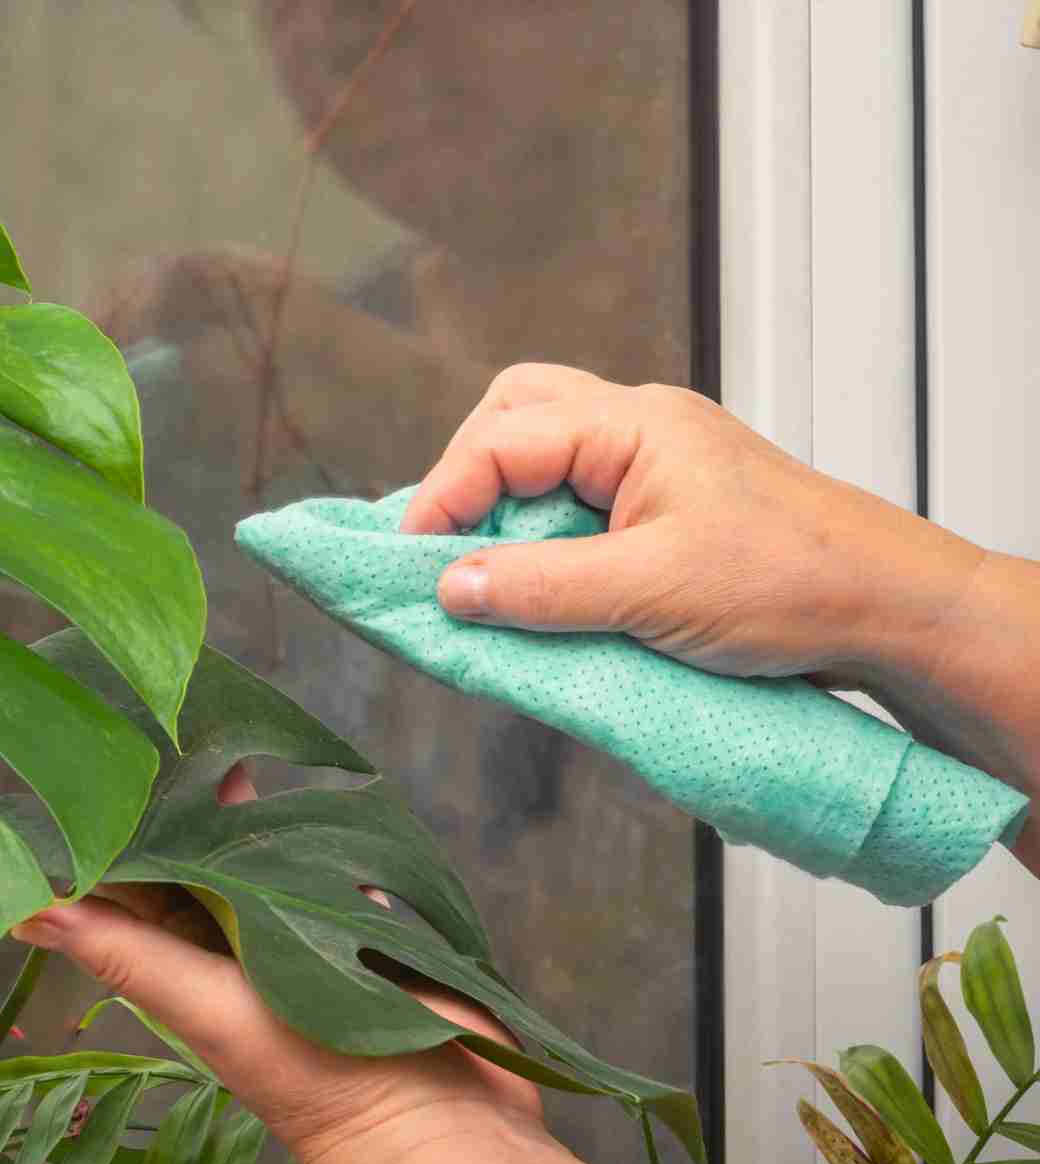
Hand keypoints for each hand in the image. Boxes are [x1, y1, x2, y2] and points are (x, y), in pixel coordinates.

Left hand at [10, 764, 546, 1163]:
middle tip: (166, 728)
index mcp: (187, 964)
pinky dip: (332, 831)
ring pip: (270, 855)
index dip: (116, 832)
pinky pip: (342, 864)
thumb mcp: (197, 1003)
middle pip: (202, 858)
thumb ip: (121, 950)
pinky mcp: (365, 927)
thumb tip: (20, 910)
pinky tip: (320, 784)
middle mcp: (238, 947)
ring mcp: (304, 935)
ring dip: (259, 810)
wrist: (428, 1117)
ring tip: (236, 737)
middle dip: (188, 803)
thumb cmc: (301, 1071)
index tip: (95, 765)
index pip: (137, 883)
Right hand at [399, 362, 1039, 872]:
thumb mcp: (649, 594)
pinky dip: (539, 528)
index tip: (409, 565)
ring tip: (485, 567)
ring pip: (544, 448)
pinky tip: (536, 580)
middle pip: (514, 414)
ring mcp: (656, 461)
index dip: (441, 499)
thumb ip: (539, 588)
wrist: (893, 610)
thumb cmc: (792, 587)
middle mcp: (640, 425)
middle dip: (465, 476)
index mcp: (633, 423)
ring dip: (502, 502)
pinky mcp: (668, 503)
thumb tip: (449, 587)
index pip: (500, 439)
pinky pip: (577, 495)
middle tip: (442, 550)